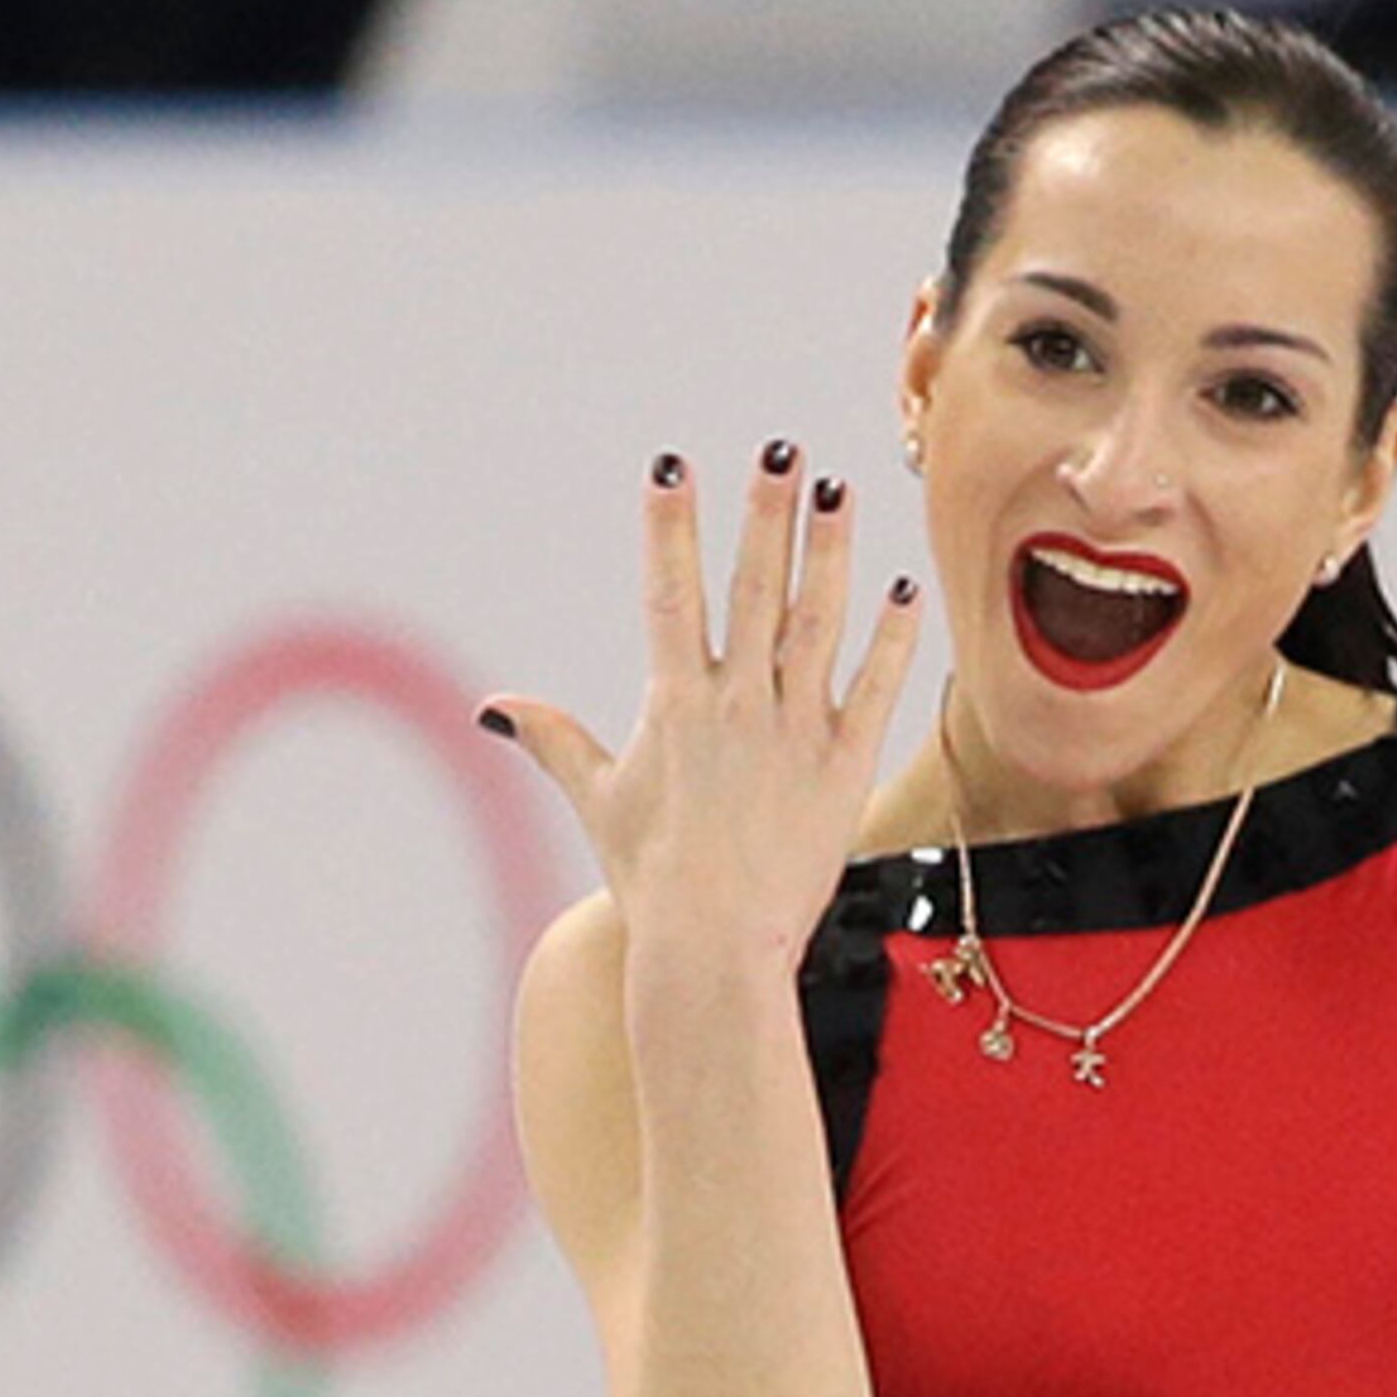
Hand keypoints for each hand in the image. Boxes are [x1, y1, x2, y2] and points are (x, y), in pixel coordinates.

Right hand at [480, 442, 925, 975]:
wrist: (713, 947)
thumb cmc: (651, 880)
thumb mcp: (598, 801)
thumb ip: (554, 741)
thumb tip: (496, 707)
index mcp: (674, 705)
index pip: (668, 594)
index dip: (669, 527)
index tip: (671, 467)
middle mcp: (736, 705)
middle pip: (753, 588)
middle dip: (765, 513)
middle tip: (779, 450)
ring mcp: (794, 731)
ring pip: (818, 621)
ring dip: (831, 551)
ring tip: (840, 490)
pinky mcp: (843, 766)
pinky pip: (874, 688)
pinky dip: (890, 637)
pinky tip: (901, 587)